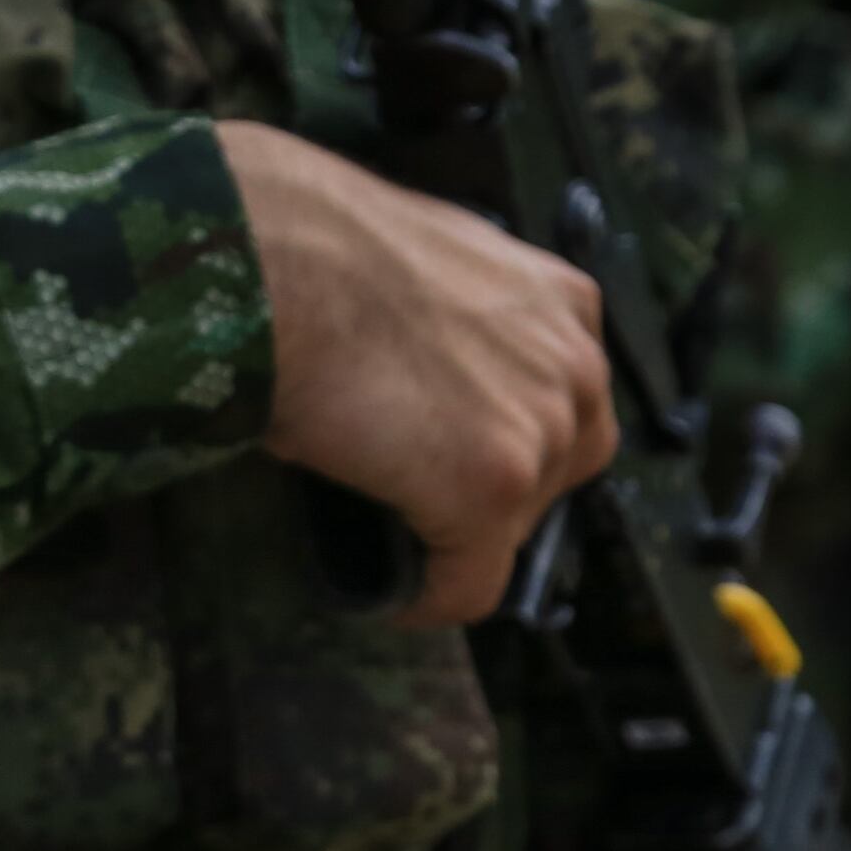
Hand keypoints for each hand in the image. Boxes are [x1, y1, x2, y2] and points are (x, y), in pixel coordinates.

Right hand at [222, 120, 617, 626]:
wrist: (278, 261)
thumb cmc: (320, 252)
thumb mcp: (429, 267)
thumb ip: (464, 323)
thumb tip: (430, 367)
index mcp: (563, 303)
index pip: (569, 402)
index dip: (514, 442)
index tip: (464, 464)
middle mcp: (572, 366)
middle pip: (559, 472)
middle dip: (497, 495)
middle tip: (429, 503)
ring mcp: (538, 433)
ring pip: (513, 530)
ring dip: (461, 541)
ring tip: (400, 536)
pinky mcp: (489, 493)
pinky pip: (470, 585)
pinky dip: (430, 599)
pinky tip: (395, 594)